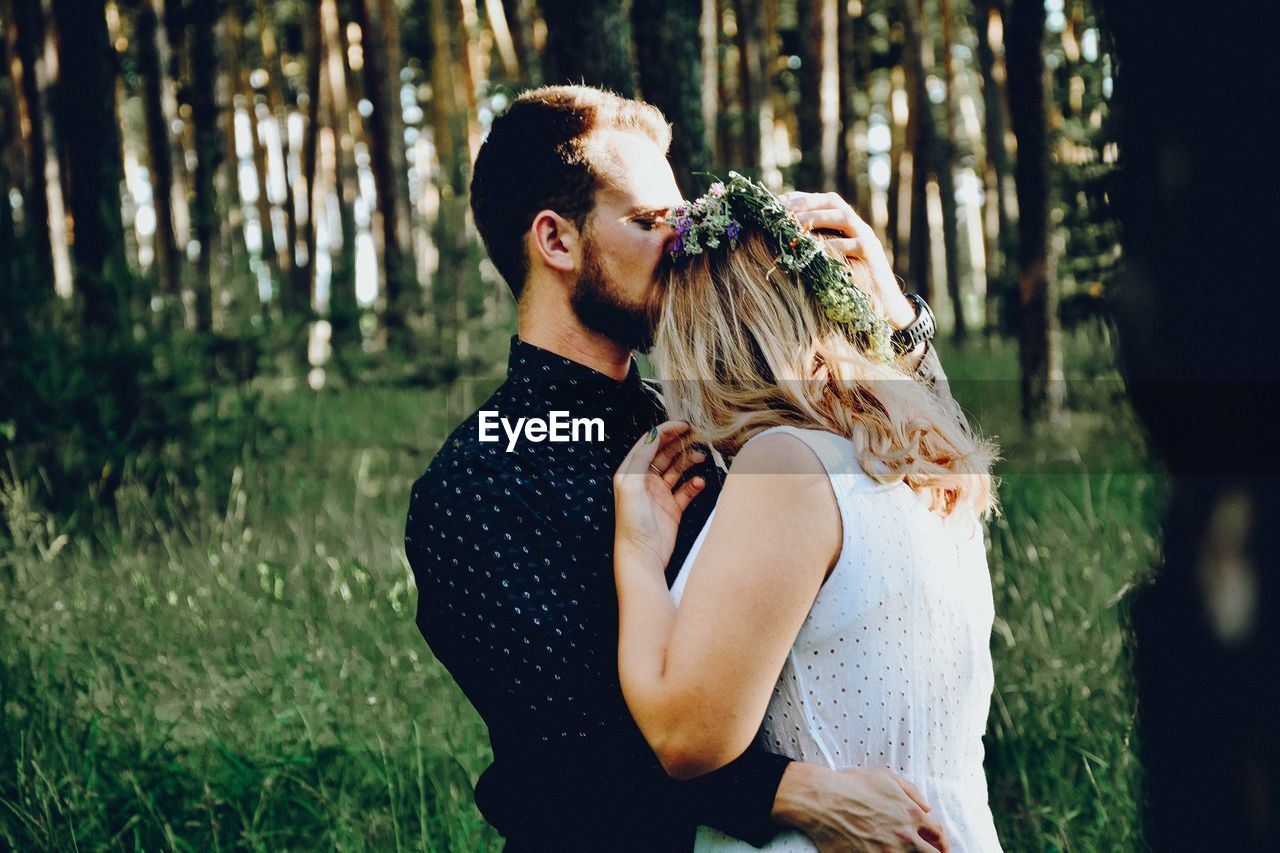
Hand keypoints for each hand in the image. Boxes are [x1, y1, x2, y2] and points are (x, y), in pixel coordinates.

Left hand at [612, 420, 706, 571]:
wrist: (642, 555)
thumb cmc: (632, 522)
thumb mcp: (631, 484)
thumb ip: (641, 458)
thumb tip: (652, 434)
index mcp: (631, 472)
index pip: (649, 444)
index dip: (666, 432)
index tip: (683, 425)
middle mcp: (644, 481)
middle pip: (665, 454)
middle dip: (681, 444)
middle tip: (697, 437)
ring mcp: (659, 494)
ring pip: (678, 469)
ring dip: (689, 461)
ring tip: (701, 457)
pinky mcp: (672, 508)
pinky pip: (686, 490)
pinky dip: (694, 484)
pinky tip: (699, 483)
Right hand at [771, 763, 948, 852]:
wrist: (821, 800)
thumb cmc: (851, 784)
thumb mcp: (885, 776)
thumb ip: (911, 791)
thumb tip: (927, 807)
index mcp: (911, 814)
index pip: (939, 835)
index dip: (942, 842)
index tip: (940, 846)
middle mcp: (905, 836)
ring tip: (905, 852)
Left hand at [778, 191, 917, 331]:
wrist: (884, 306)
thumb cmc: (850, 286)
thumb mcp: (829, 262)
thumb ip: (813, 249)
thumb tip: (781, 242)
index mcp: (846, 225)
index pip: (824, 201)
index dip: (801, 198)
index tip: (777, 201)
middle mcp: (858, 227)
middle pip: (834, 202)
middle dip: (807, 202)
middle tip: (783, 210)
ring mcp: (868, 238)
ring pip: (845, 217)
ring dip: (818, 217)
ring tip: (795, 224)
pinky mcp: (873, 256)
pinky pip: (855, 244)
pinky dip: (834, 245)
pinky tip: (815, 249)